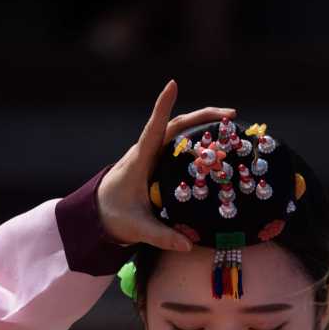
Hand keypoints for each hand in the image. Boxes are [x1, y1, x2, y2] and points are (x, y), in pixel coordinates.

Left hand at [97, 79, 233, 251]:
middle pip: (177, 125)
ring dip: (204, 126)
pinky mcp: (158, 164)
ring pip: (180, 133)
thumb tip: (186, 246)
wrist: (96, 215)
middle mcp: (147, 152)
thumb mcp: (137, 228)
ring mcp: (153, 156)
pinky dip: (199, 142)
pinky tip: (217, 148)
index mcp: (139, 160)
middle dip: (204, 116)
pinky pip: (180, 146)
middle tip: (232, 115)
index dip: (162, 106)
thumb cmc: (113, 216)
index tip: (172, 84)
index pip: (154, 128)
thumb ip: (161, 237)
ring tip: (231, 127)